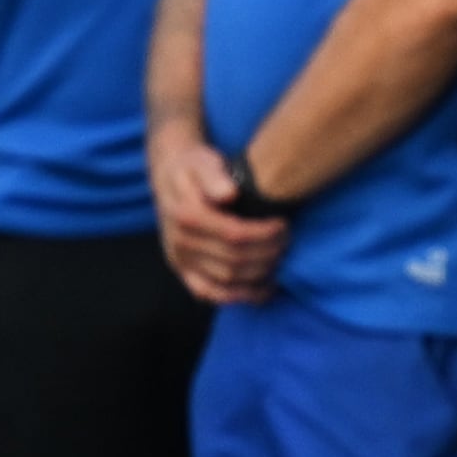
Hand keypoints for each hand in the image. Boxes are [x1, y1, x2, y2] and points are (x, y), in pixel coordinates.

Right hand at [149, 125, 284, 304]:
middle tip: (286, 241)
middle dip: (268, 253)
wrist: (170, 177)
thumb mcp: (203, 161)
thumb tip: (228, 194)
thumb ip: (214, 175)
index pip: (234, 235)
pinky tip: (264, 288)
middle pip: (235, 260)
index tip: (283, 224)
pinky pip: (210, 294)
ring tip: (279, 258)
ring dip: (260, 274)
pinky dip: (240, 296)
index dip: (265, 234)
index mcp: (186, 216)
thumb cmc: (194, 167)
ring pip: (228, 279)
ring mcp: (180, 260)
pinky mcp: (183, 272)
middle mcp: (180, 242)